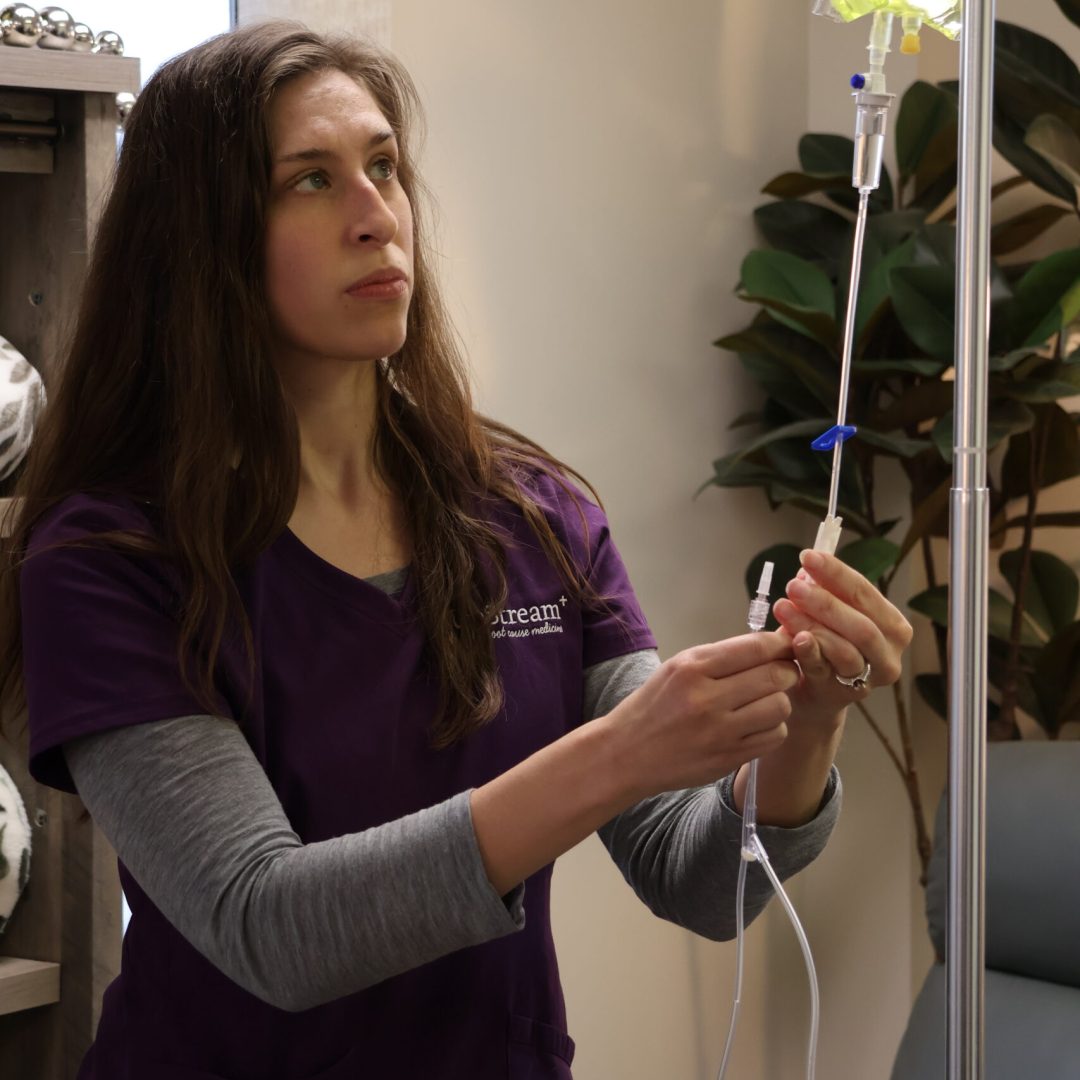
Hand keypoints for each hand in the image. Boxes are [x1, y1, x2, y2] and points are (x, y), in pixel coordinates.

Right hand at [603, 631, 799, 800]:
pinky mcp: (727, 758)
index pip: (755, 647)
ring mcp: (719, 732)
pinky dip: (773, 728)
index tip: (787, 645)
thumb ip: (720, 657)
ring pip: (780, 707)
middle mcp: (706, 698)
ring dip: (780, 701)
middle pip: (774, 676)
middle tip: (783, 672)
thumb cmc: (653, 705)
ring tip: (766, 700)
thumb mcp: (677, 668)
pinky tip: (757, 724)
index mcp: (692, 668)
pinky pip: (774, 737)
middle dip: (787, 671)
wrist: (626, 753)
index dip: (781, 644)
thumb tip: (769, 645)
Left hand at [772, 549, 912, 725]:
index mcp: (891, 625)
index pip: (866, 593)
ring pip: (846, 648)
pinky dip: (810, 651)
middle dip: (825, 601)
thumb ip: (822, 591)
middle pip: (862, 624)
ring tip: (783, 607)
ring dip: (811, 624)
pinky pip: (825, 670)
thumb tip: (808, 568)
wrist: (811, 692)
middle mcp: (888, 653)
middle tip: (793, 586)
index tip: (808, 557)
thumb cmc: (823, 643)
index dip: (836, 573)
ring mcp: (868, 677)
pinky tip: (795, 637)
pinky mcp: (842, 694)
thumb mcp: (825, 613)